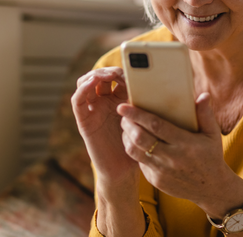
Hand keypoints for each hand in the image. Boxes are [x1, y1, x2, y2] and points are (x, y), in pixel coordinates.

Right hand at [71, 67, 136, 184]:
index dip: (121, 71)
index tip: (133, 72)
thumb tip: (164, 86)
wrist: (123, 171)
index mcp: (117, 100)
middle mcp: (102, 103)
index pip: (114, 77)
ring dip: (94, 75)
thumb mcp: (144, 120)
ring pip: (84, 84)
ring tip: (106, 75)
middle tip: (119, 71)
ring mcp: (92, 111)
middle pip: (98, 77)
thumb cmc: (137, 146)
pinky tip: (91, 83)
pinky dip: (82, 89)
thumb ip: (147, 104)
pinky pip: (77, 101)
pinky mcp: (84, 121)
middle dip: (108, 71)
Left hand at [117, 93, 242, 218]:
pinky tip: (135, 142)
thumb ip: (206, 115)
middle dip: (127, 124)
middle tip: (122, 114)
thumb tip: (203, 95)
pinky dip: (134, 150)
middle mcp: (171, 158)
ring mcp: (162, 171)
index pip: (156, 126)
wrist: (210, 188)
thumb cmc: (211, 156)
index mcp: (185, 143)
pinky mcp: (155, 180)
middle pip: (140, 138)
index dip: (138, 115)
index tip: (124, 106)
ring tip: (126, 127)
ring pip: (134, 152)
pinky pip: (139, 163)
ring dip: (126, 137)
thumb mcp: (213, 135)